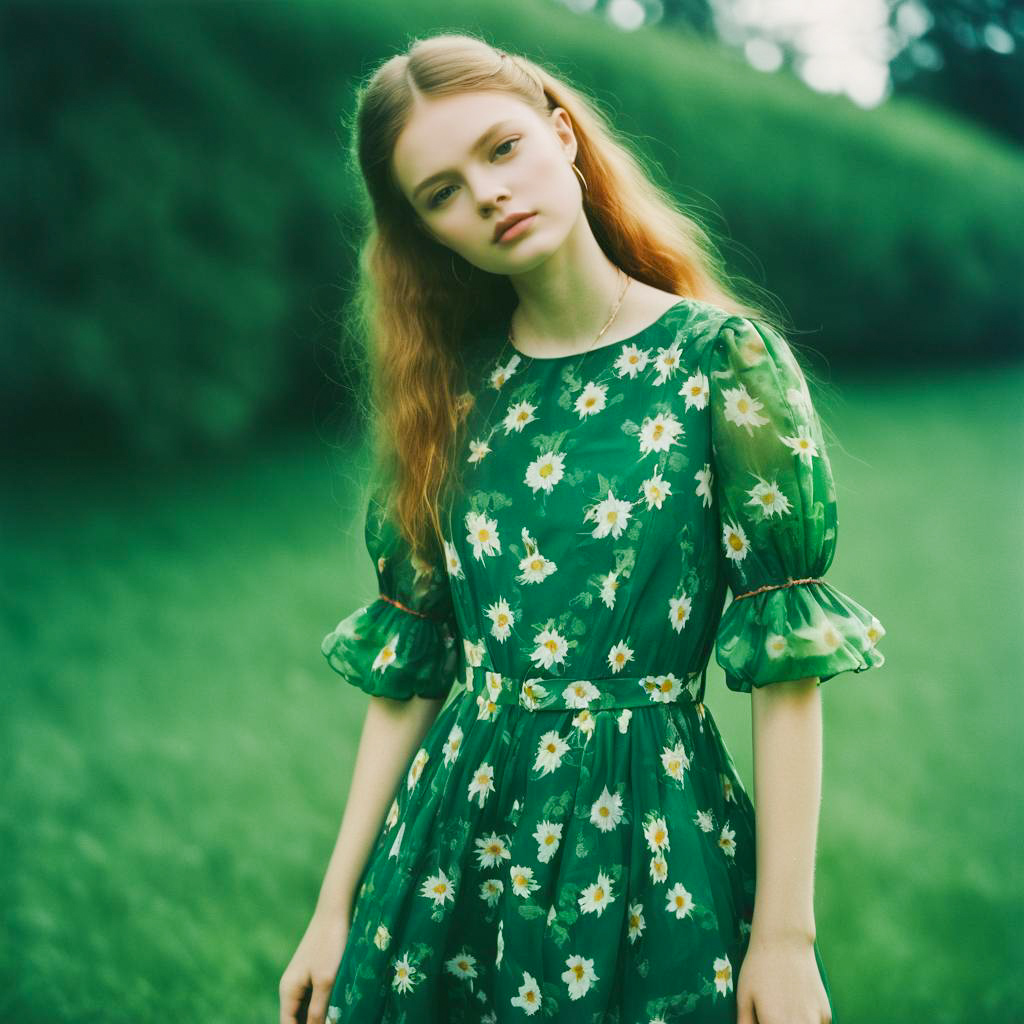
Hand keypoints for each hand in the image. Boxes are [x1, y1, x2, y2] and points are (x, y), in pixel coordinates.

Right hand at [279, 908, 350, 1023]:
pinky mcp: (315, 973)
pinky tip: (339, 1009)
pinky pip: (316, 998)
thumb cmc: (330, 944)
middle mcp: (291, 987)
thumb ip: (319, 1011)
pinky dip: (325, 1006)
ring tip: (337, 1017)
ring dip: (319, 1017)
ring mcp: (303, 980)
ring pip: (307, 1010)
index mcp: (288, 991)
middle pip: (297, 1019)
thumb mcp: (326, 981)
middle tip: (334, 1021)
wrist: (335, 911)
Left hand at [736, 932, 831, 1023]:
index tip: (764, 1021)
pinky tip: (798, 1008)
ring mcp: (816, 1022)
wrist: (786, 941)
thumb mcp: (744, 996)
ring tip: (784, 1012)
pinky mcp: (826, 1014)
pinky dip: (809, 1023)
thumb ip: (746, 1023)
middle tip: (772, 1015)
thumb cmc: (759, 967)